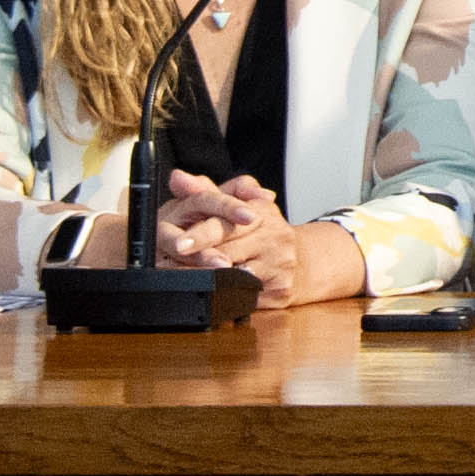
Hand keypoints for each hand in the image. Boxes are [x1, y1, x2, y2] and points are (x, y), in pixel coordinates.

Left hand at [158, 172, 364, 304]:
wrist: (305, 260)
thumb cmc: (264, 233)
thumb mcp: (239, 206)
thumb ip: (205, 191)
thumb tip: (177, 177)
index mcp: (262, 213)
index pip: (227, 222)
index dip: (201, 234)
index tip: (180, 243)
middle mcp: (276, 237)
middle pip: (228, 251)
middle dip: (197, 261)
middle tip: (169, 267)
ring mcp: (281, 265)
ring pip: (235, 277)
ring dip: (208, 281)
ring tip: (184, 283)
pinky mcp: (282, 291)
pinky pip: (247, 298)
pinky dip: (227, 298)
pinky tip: (212, 297)